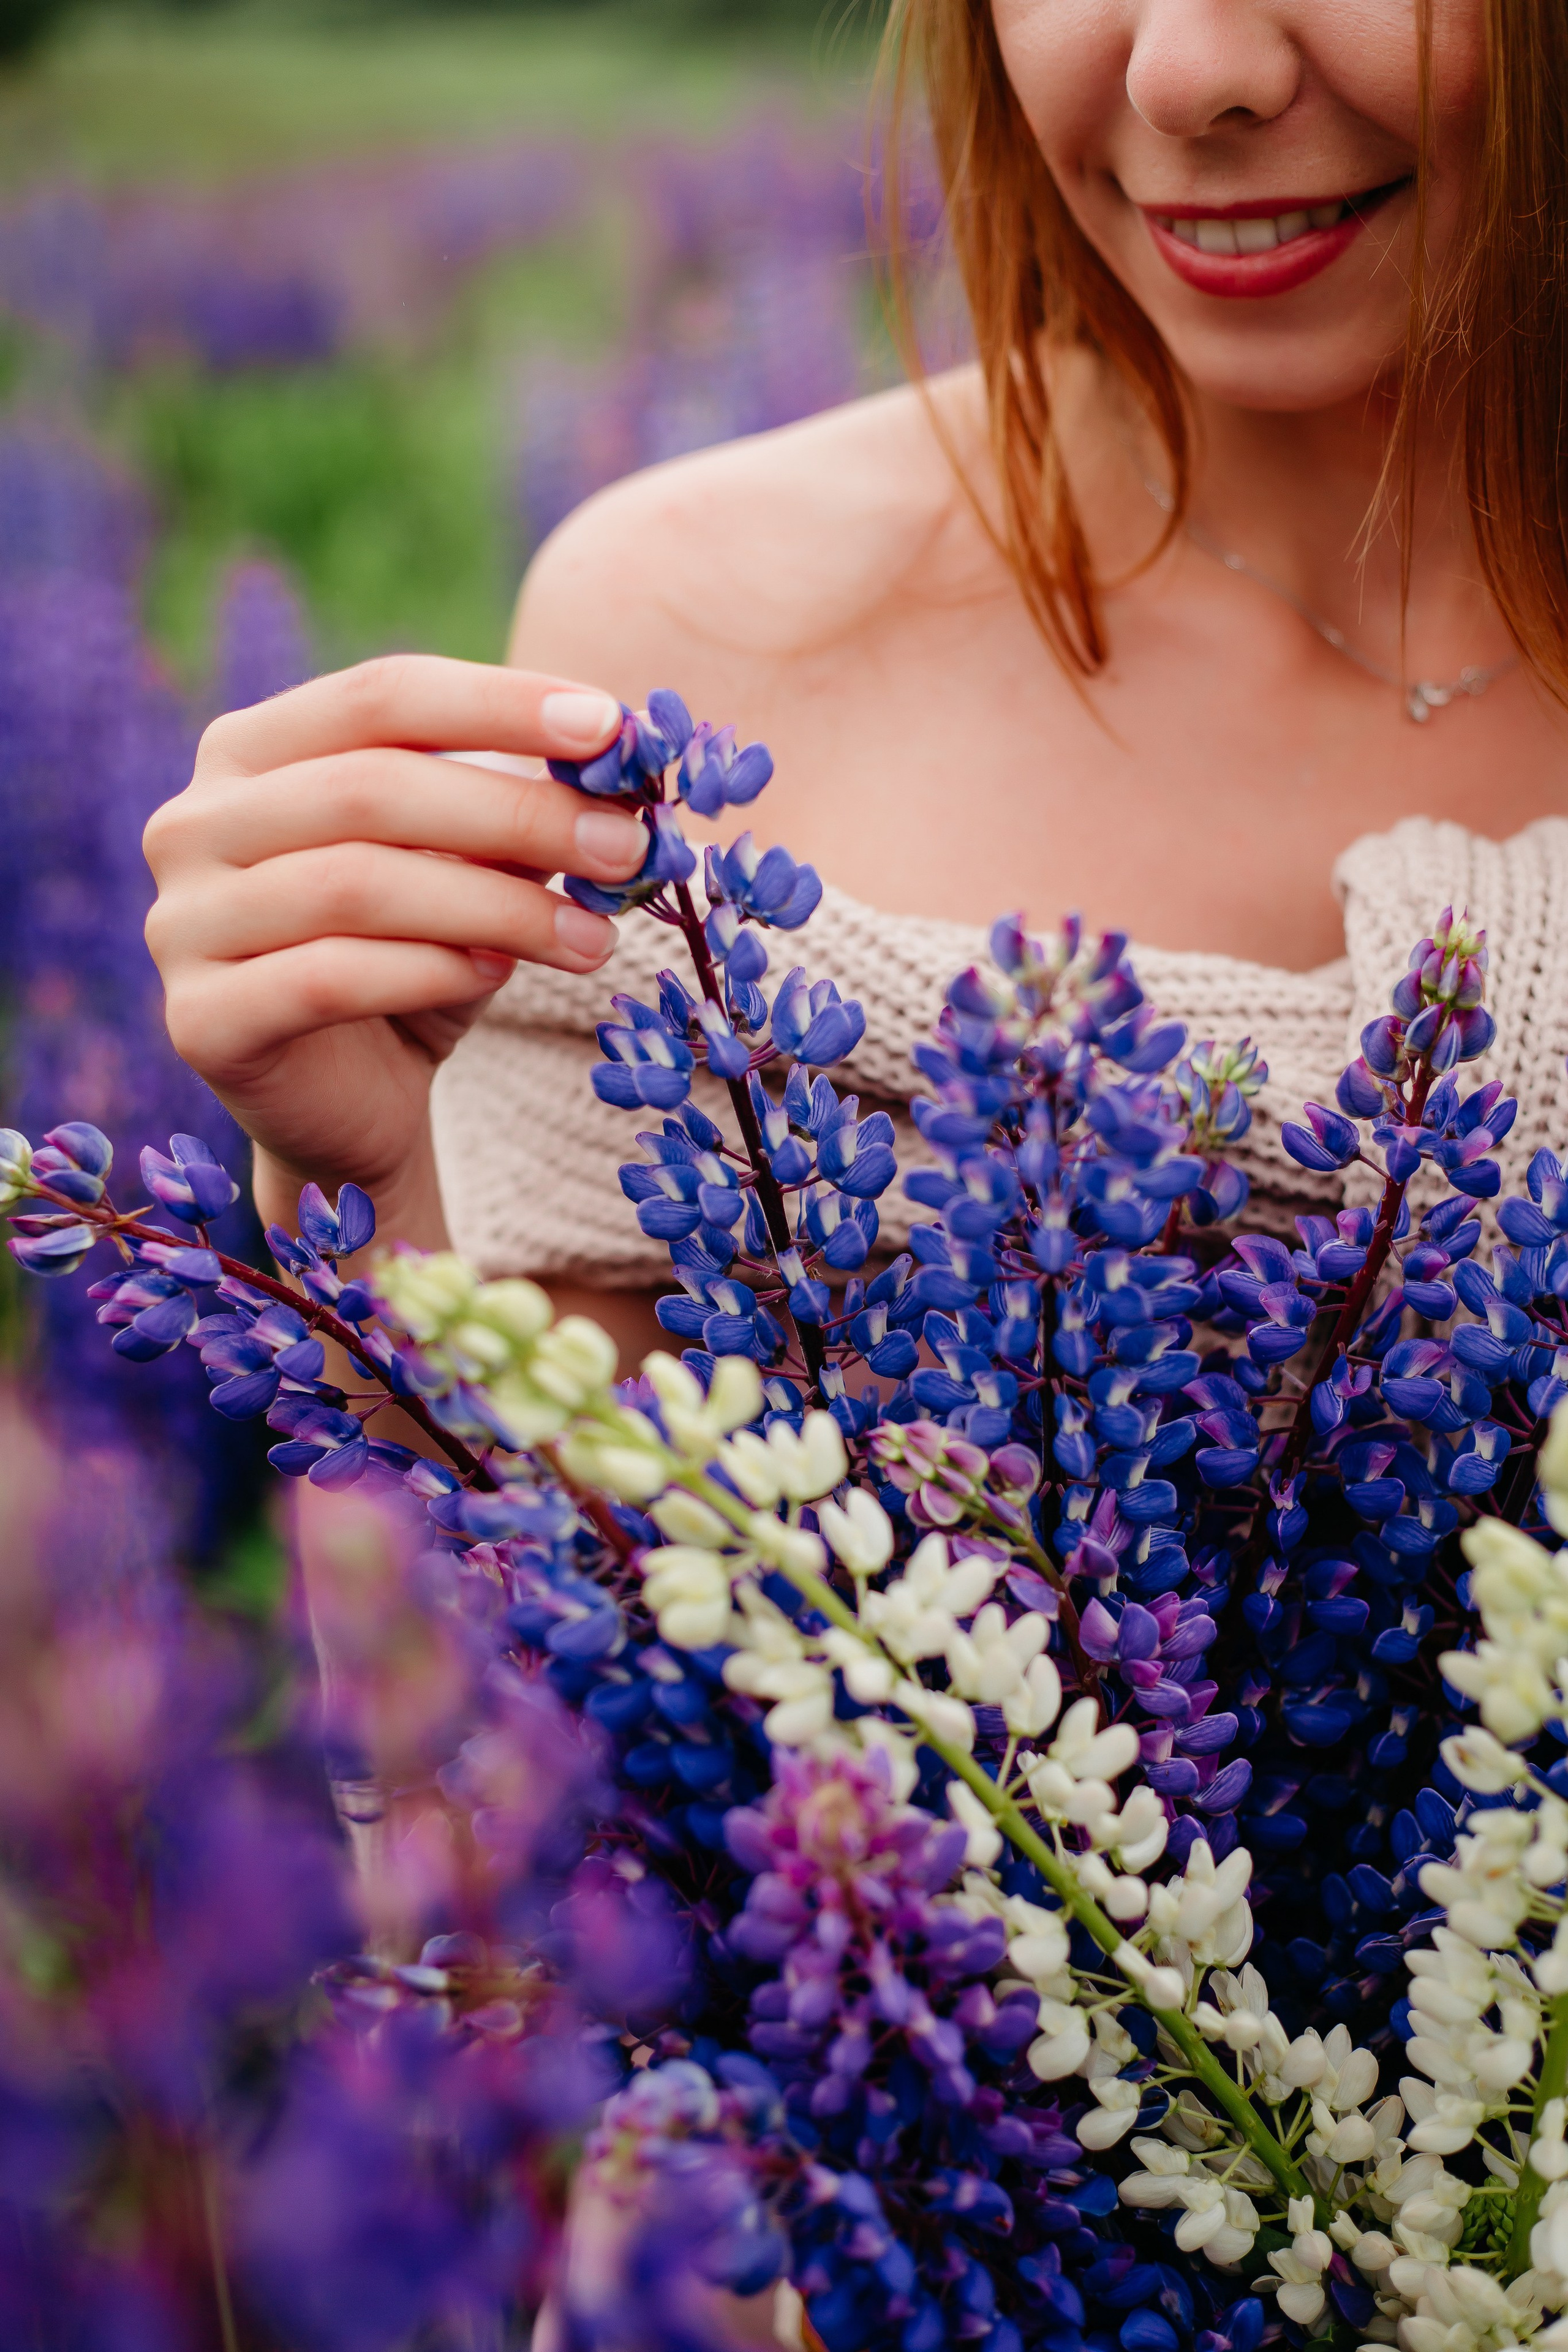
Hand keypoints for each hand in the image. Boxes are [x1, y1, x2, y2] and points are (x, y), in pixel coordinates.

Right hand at [144, 656, 640, 1241]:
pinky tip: (498, 976)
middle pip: (372, 787)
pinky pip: (327, 978)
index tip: (612, 725)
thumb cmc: (413, 961)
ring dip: (496, 906)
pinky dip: (427, 970)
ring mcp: (181, 922)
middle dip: (519, 815)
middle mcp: (192, 823)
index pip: (381, 695)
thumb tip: (617, 759)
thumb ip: (513, 813)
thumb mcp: (470, 873)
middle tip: (627, 849)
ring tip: (594, 937)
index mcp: (248, 752)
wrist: (349, 1107)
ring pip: (356, 885)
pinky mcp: (200, 1019)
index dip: (500, 703)